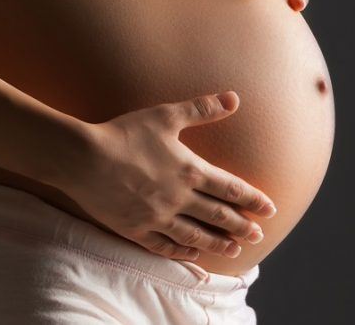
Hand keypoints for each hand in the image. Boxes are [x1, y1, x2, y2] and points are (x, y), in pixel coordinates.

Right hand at [58, 91, 276, 260]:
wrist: (84, 158)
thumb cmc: (125, 133)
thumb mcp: (166, 115)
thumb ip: (202, 109)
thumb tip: (234, 98)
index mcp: (190, 171)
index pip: (231, 188)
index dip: (253, 199)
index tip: (270, 209)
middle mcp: (179, 198)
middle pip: (218, 216)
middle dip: (241, 226)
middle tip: (258, 236)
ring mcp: (158, 217)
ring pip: (196, 236)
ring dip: (218, 243)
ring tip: (234, 250)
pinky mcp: (136, 229)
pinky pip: (164, 246)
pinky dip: (182, 251)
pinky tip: (192, 254)